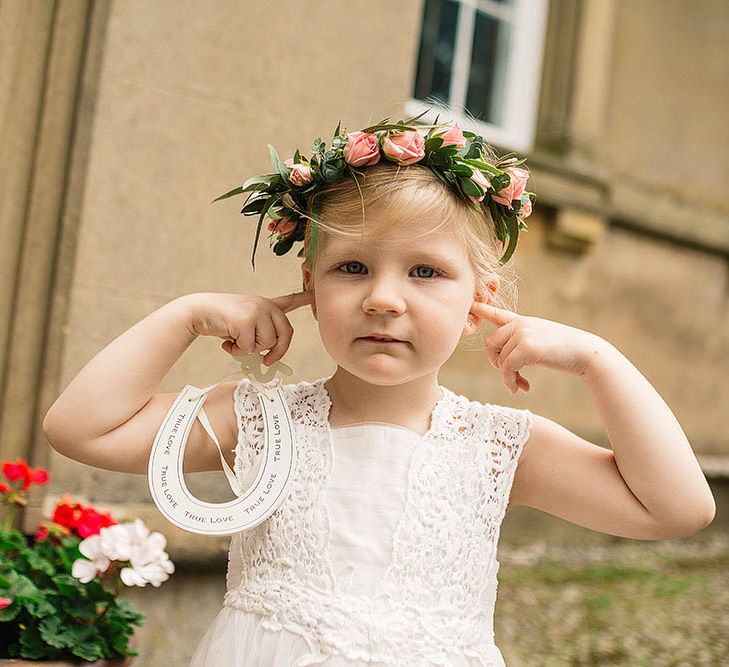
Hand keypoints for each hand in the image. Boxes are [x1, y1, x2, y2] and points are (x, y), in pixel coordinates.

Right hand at [185, 291, 314, 366]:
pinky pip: (249, 348)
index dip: (304, 299)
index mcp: (267, 304)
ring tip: (234, 340)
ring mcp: (257, 311)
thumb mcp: (245, 322)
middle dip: (275, 352)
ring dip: (249, 350)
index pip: (290, 301)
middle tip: (266, 361)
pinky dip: (237, 350)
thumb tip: (270, 357)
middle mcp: (265, 305)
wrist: (198, 312)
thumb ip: (260, 333)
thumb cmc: (221, 320)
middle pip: (285, 335)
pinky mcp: (247, 320)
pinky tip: (226, 340)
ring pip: (267, 344)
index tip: (316, 295)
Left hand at [475, 302, 603, 393]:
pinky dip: (511, 381)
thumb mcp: (540, 338)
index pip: (497, 314)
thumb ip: (520, 342)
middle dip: (496, 364)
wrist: (585, 353)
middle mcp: (520, 324)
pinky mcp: (527, 347)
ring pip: (499, 360)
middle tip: (510, 377)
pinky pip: (507, 368)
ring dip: (507, 377)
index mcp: (522, 321)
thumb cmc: (564, 350)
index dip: (482, 310)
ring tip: (519, 384)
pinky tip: (522, 388)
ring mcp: (523, 334)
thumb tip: (502, 362)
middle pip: (490, 345)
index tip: (470, 305)